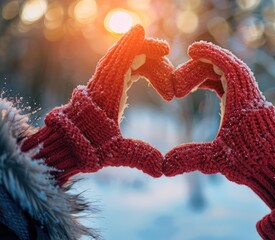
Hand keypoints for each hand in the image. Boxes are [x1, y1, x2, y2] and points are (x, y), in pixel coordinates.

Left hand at [22, 25, 173, 184]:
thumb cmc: (86, 148)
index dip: (143, 50)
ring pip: (123, 58)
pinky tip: (148, 70)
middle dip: (150, 56)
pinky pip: (120, 66)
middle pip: (126, 54)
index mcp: (106, 91)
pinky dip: (135, 62)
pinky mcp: (104, 87)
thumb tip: (161, 168)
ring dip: (143, 57)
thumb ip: (139, 156)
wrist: (64, 146)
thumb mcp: (114, 152)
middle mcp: (102, 82)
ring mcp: (102, 83)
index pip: (123, 58)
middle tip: (169, 70)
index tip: (165, 51)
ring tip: (163, 60)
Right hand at [163, 41, 274, 207]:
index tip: (192, 50)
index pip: (227, 65)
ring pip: (228, 74)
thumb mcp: (216, 159)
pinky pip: (231, 83)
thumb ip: (189, 158)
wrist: (274, 168)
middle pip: (225, 67)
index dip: (210, 54)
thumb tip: (164, 167)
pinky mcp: (247, 105)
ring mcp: (249, 99)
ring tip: (186, 84)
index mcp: (242, 101)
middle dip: (199, 69)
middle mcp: (248, 95)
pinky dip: (214, 80)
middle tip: (178, 83)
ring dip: (207, 73)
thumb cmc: (250, 162)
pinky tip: (200, 88)